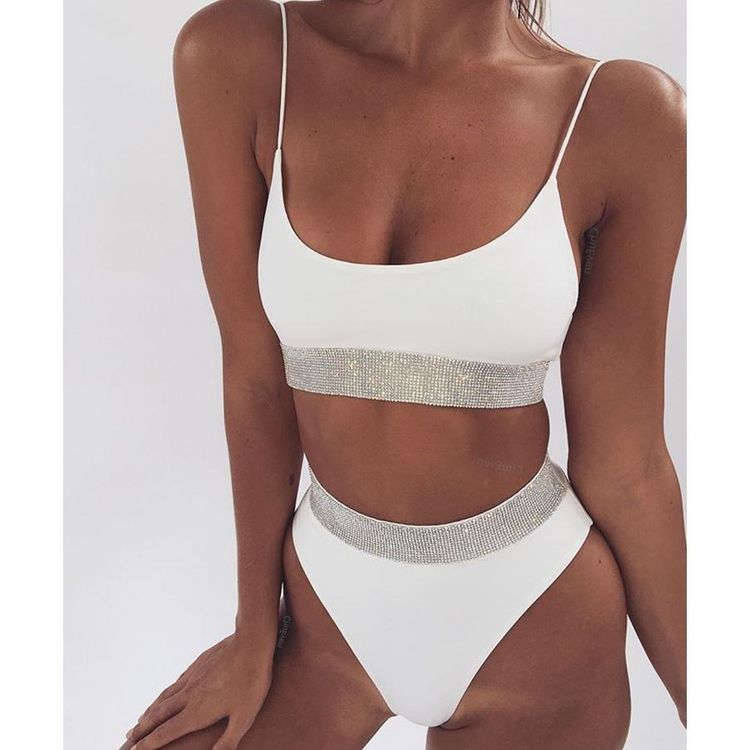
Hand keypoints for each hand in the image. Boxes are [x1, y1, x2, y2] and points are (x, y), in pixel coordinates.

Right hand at [124, 632, 273, 749]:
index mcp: (197, 711)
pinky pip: (175, 683)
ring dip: (149, 711)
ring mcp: (192, 678)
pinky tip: (165, 694)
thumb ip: (228, 741)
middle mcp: (189, 695)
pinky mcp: (198, 664)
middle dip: (142, 730)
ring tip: (140, 720)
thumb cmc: (251, 681)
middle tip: (128, 739)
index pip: (166, 732)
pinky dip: (165, 693)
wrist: (251, 642)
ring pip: (164, 698)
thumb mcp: (245, 717)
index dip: (148, 744)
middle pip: (158, 715)